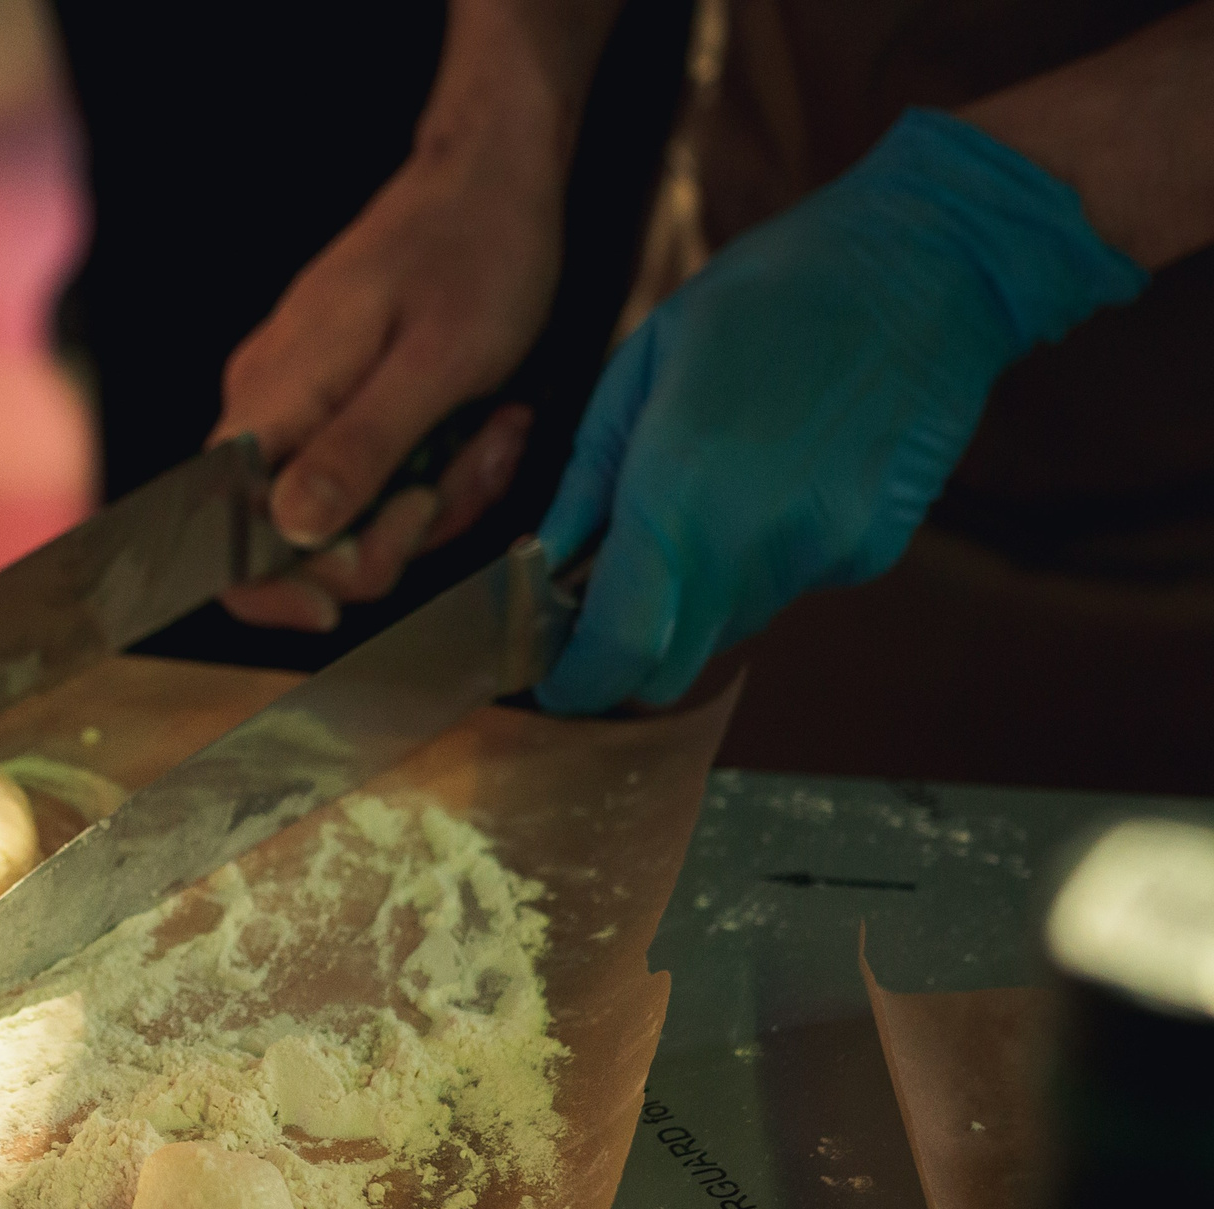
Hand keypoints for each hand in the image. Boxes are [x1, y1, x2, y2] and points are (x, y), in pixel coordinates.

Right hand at [215, 130, 556, 632]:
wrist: (490, 174)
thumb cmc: (474, 251)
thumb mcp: (438, 360)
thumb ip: (362, 446)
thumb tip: (291, 529)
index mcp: (272, 400)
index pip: (222, 533)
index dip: (269, 590)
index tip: (341, 603)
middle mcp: (269, 409)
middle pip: (300, 541)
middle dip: (393, 537)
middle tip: (457, 481)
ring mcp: (305, 407)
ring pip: (354, 514)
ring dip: (435, 498)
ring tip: (491, 432)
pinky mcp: (344, 404)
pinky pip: (379, 476)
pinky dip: (437, 471)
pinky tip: (480, 424)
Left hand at [535, 108, 1147, 712]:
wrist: (930, 262)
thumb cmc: (768, 294)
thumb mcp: (644, 363)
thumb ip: (587, 481)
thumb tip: (543, 561)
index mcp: (678, 493)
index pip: (618, 650)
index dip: (578, 682)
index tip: (555, 677)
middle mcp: (752, 545)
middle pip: (670, 668)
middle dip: (627, 656)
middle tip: (605, 603)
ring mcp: (821, 555)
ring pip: (728, 627)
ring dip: (694, 598)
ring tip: (705, 499)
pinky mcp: (870, 552)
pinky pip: (789, 585)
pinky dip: (760, 561)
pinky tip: (780, 478)